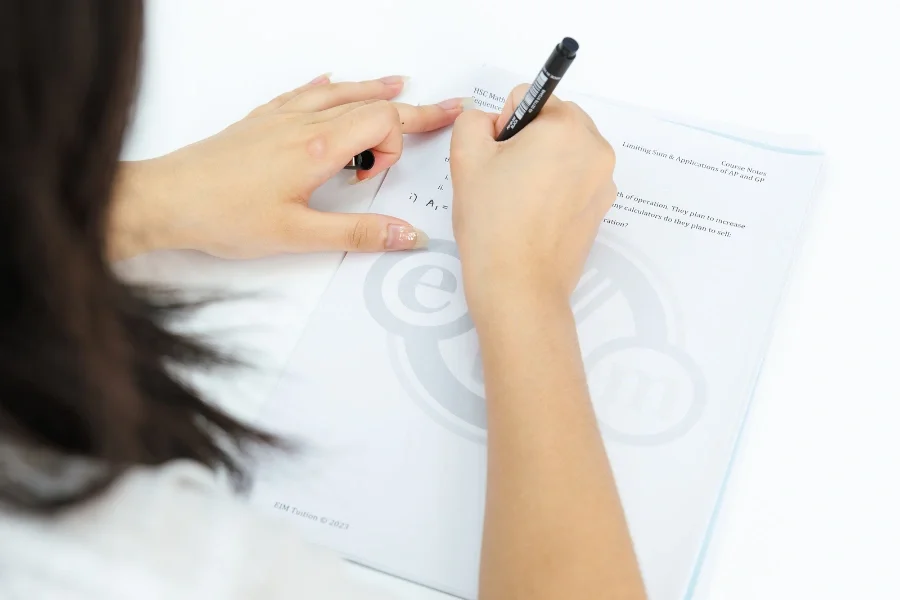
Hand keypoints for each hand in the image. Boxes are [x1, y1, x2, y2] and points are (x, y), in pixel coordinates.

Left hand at [110, 74, 470, 259]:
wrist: (165, 199)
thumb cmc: (221, 215)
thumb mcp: (299, 235)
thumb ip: (359, 233)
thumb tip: (406, 235)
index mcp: (316, 148)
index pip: (382, 122)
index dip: (398, 142)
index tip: (387, 171)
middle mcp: (300, 125)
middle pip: (368, 104)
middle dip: (411, 108)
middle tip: (444, 108)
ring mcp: (278, 119)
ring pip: (337, 92)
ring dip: (372, 90)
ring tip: (398, 85)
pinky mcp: (259, 123)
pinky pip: (302, 92)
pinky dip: (327, 87)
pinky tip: (328, 82)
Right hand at [449, 85, 615, 319]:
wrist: (518, 286)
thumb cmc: (493, 221)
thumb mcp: (466, 156)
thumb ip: (475, 120)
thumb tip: (492, 124)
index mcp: (567, 127)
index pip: (530, 97)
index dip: (505, 123)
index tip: (497, 156)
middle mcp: (596, 149)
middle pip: (554, 123)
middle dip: (528, 140)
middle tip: (504, 179)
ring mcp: (604, 181)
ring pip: (565, 153)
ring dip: (542, 164)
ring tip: (518, 201)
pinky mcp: (601, 209)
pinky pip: (575, 181)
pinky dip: (555, 189)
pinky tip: (533, 217)